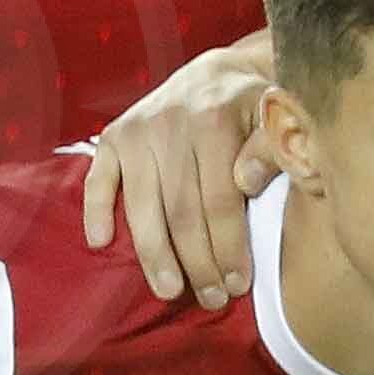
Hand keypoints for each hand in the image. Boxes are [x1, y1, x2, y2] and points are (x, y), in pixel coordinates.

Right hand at [74, 38, 276, 305]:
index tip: (239, 285)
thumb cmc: (252, 110)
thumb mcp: (277, 118)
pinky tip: (100, 244)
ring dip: (155, 256)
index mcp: (214, 119)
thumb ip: (272, 148)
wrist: (215, 75)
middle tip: (211, 299)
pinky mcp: (113, 136)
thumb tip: (248, 183)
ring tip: (169, 291)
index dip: (229, 247)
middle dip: (197, 263)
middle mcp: (170, 123)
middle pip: (181, 211)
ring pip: (142, 206)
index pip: (220, 200)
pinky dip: (96, 212)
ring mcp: (137, 131)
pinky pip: (99, 180)